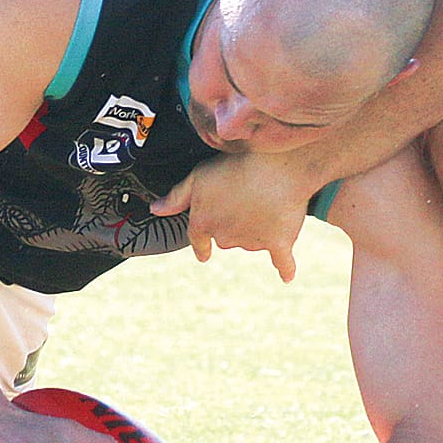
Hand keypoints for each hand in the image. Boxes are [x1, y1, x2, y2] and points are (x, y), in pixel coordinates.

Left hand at [153, 148, 310, 281]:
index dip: (201, 246)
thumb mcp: (198, 175)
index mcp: (204, 223)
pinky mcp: (279, 244)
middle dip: (233, 224)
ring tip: (267, 200)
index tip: (203, 254)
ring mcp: (253, 243)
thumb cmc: (234, 166)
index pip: (198, 239)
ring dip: (257, 229)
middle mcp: (225, 238)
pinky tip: (287, 276)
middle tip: (245, 200)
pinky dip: (286, 269)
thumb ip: (176, 196)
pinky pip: (283, 262)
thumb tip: (155, 210)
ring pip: (253, 241)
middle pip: (226, 238)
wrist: (275, 166)